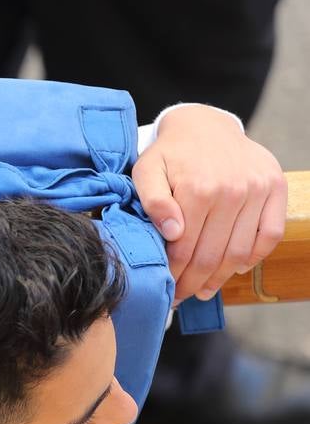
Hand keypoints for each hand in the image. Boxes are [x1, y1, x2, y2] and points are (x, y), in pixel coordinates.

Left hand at [132, 104, 285, 302]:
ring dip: (221, 278)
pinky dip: (254, 257)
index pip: (185, 248)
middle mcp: (232, 190)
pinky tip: (233, 268)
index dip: (174, 275)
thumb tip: (172, 232)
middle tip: (181, 297)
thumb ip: (153, 200)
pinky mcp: (276, 187)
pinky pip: (270, 235)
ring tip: (204, 290)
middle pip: (212, 254)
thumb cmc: (171, 154)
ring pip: (240, 251)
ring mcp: (257, 189)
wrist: (204, 126)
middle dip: (193, 283)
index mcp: (198, 189)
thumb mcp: (147, 170)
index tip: (166, 290)